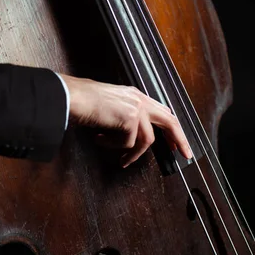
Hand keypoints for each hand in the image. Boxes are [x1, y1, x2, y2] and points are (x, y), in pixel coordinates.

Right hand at [60, 75, 192, 166]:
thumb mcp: (110, 106)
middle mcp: (139, 99)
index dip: (172, 129)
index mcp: (136, 96)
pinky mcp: (130, 118)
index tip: (177, 144)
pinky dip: (113, 146)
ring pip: (147, 140)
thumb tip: (131, 137)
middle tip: (185, 155)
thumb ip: (124, 116)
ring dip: (132, 154)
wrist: (70, 96)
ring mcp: (136, 108)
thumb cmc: (82, 102)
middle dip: (180, 139)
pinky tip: (99, 139)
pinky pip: (128, 144)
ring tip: (120, 159)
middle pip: (170, 121)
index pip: (162, 112)